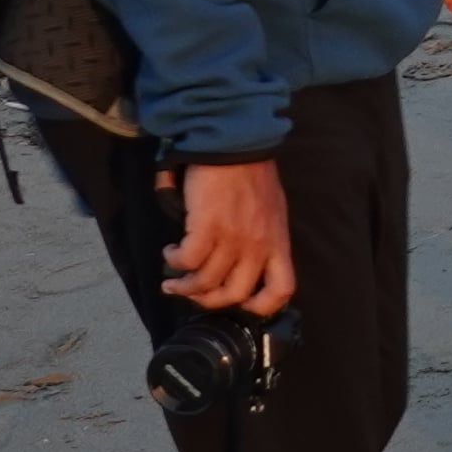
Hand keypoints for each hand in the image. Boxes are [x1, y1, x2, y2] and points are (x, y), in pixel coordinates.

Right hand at [159, 157, 295, 315]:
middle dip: (209, 301)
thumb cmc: (252, 175)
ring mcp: (233, 239)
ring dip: (183, 286)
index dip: (262, 306)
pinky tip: (170, 253)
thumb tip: (243, 259)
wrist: (235, 145)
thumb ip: (263, 237)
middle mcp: (258, 246)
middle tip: (192, 295)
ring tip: (172, 280)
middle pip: (234, 294)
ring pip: (205, 282)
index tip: (242, 305)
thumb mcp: (271, 212)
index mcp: (278, 243)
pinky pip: (187, 260)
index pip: (282, 289)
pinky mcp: (207, 227)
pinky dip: (175, 262)